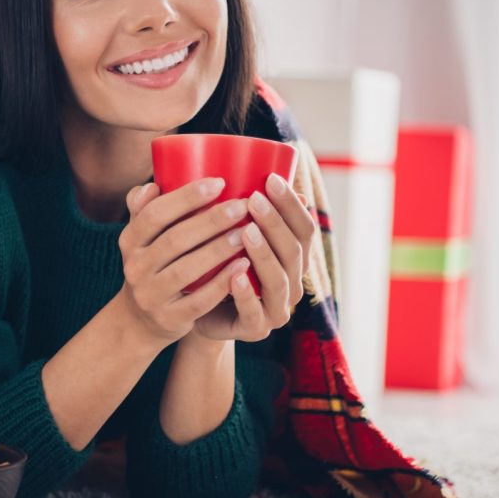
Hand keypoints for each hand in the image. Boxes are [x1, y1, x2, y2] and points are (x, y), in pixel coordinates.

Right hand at [116, 177, 254, 344]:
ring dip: (218, 250)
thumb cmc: (153, 265)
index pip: (155, 214)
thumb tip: (153, 184)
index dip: (186, 197)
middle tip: (242, 206)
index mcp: (129, 240)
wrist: (141, 320)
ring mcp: (150, 295)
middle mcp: (135, 268)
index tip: (219, 183)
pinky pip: (198, 301)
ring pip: (186, 270)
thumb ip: (145, 209)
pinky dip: (221, 284)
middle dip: (210, 221)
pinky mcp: (169, 318)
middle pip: (174, 240)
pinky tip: (243, 267)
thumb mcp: (141, 238)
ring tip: (246, 233)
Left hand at [193, 173, 316, 341]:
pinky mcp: (255, 329)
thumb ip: (235, 209)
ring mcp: (277, 308)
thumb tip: (242, 169)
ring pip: (279, 280)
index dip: (291, 205)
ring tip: (245, 231)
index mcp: (292, 257)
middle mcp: (292, 282)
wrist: (195, 310)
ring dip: (263, 254)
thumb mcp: (225, 234)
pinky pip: (254, 312)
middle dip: (276, 224)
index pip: (303, 228)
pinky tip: (232, 275)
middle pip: (294, 251)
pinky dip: (245, 293)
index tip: (271, 178)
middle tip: (254, 199)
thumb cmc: (214, 264)